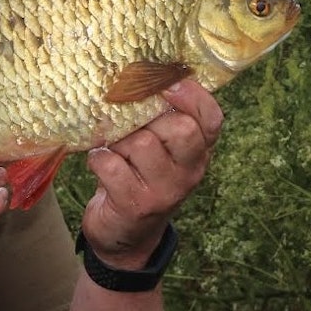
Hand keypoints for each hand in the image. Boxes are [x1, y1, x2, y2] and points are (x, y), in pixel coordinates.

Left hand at [81, 80, 222, 268]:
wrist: (125, 236)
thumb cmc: (140, 176)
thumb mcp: (160, 150)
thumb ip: (160, 119)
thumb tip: (138, 74)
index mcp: (198, 152)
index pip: (212, 119)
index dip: (193, 96)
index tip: (168, 83)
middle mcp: (189, 172)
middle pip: (180, 128)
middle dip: (147, 118)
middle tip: (128, 125)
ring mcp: (165, 191)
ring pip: (141, 143)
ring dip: (118, 140)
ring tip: (113, 148)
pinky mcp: (135, 204)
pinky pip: (112, 165)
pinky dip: (99, 158)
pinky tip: (99, 163)